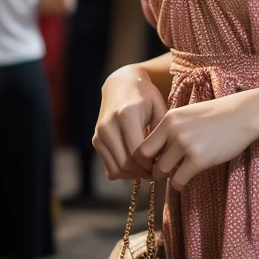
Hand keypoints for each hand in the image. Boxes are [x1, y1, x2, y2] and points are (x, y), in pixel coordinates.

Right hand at [92, 65, 168, 180]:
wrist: (121, 84)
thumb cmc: (145, 95)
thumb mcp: (158, 107)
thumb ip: (162, 132)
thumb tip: (163, 161)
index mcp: (126, 115)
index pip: (138, 152)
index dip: (151, 164)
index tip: (162, 165)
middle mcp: (108, 125)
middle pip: (126, 163)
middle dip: (143, 172)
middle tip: (157, 171)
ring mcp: (99, 134)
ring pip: (116, 169)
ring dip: (133, 175)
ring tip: (147, 169)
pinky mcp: (96, 140)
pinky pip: (109, 168)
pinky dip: (123, 172)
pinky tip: (135, 165)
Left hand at [132, 89, 258, 190]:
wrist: (241, 115)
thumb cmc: (214, 116)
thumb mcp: (187, 115)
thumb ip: (170, 130)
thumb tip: (153, 152)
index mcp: (169, 119)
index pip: (143, 146)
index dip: (144, 160)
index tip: (150, 165)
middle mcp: (174, 131)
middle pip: (150, 161)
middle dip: (154, 170)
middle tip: (161, 174)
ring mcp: (186, 145)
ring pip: (162, 172)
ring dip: (167, 177)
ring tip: (175, 174)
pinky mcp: (199, 160)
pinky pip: (178, 180)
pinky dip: (179, 184)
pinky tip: (185, 179)